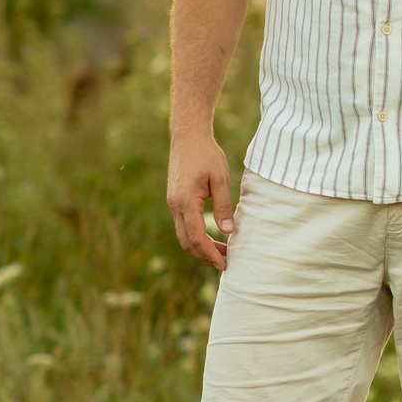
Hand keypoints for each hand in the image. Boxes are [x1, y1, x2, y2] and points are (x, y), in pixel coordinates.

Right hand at [166, 128, 236, 269]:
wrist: (188, 136)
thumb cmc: (206, 154)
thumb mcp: (220, 179)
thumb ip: (223, 206)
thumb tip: (228, 231)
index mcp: (185, 202)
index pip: (197, 237)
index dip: (210, 254)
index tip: (225, 264)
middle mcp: (175, 205)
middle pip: (187, 242)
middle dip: (205, 255)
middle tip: (225, 262)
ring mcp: (173, 203)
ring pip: (183, 235)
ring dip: (201, 246)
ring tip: (222, 251)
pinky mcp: (175, 199)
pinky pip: (183, 224)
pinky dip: (196, 235)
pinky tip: (212, 235)